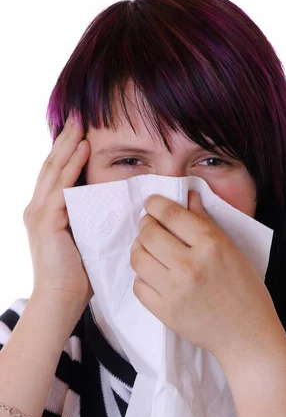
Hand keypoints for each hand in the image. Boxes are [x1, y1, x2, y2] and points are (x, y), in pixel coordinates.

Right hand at [23, 114, 92, 309]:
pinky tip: (83, 151)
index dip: (68, 151)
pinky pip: (61, 187)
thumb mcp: (87, 239)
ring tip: (80, 125)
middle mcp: (37, 207)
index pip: (57, 174)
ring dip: (69, 146)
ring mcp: (38, 212)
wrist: (61, 299)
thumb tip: (116, 205)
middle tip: (79, 117)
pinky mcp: (45, 220)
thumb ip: (94, 219)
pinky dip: (72, 167)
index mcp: (46, 211)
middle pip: (52, 165)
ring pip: (54, 171)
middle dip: (66, 140)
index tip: (83, 132)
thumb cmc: (77, 276)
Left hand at [129, 190, 276, 361]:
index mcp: (211, 245)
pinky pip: (138, 285)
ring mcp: (175, 290)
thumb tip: (188, 197)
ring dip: (139, 248)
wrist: (246, 334)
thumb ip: (207, 222)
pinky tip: (153, 274)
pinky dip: (142, 276)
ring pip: (138, 258)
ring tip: (148, 248)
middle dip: (144, 224)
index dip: (156, 204)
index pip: (172, 215)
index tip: (152, 204)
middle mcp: (190, 265)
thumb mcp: (232, 250)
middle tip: (148, 225)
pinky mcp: (165, 311)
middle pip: (149, 234)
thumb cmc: (245, 290)